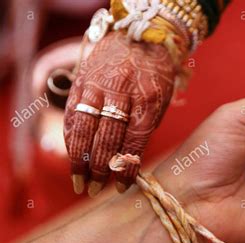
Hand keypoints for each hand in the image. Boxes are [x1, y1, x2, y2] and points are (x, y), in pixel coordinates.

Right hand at [64, 31, 175, 196]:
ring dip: (79, 159)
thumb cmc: (155, 75)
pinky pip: (72, 114)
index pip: (134, 142)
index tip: (121, 188)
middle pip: (107, 138)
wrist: (139, 35)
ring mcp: (98, 86)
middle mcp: (121, 93)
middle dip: (100, 170)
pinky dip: (71, 138)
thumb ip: (145, 129)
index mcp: (148, 100)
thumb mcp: (160, 102)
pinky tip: (72, 155)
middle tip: (95, 190)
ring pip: (84, 129)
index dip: (126, 168)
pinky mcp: (82, 81)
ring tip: (79, 181)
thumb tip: (128, 161)